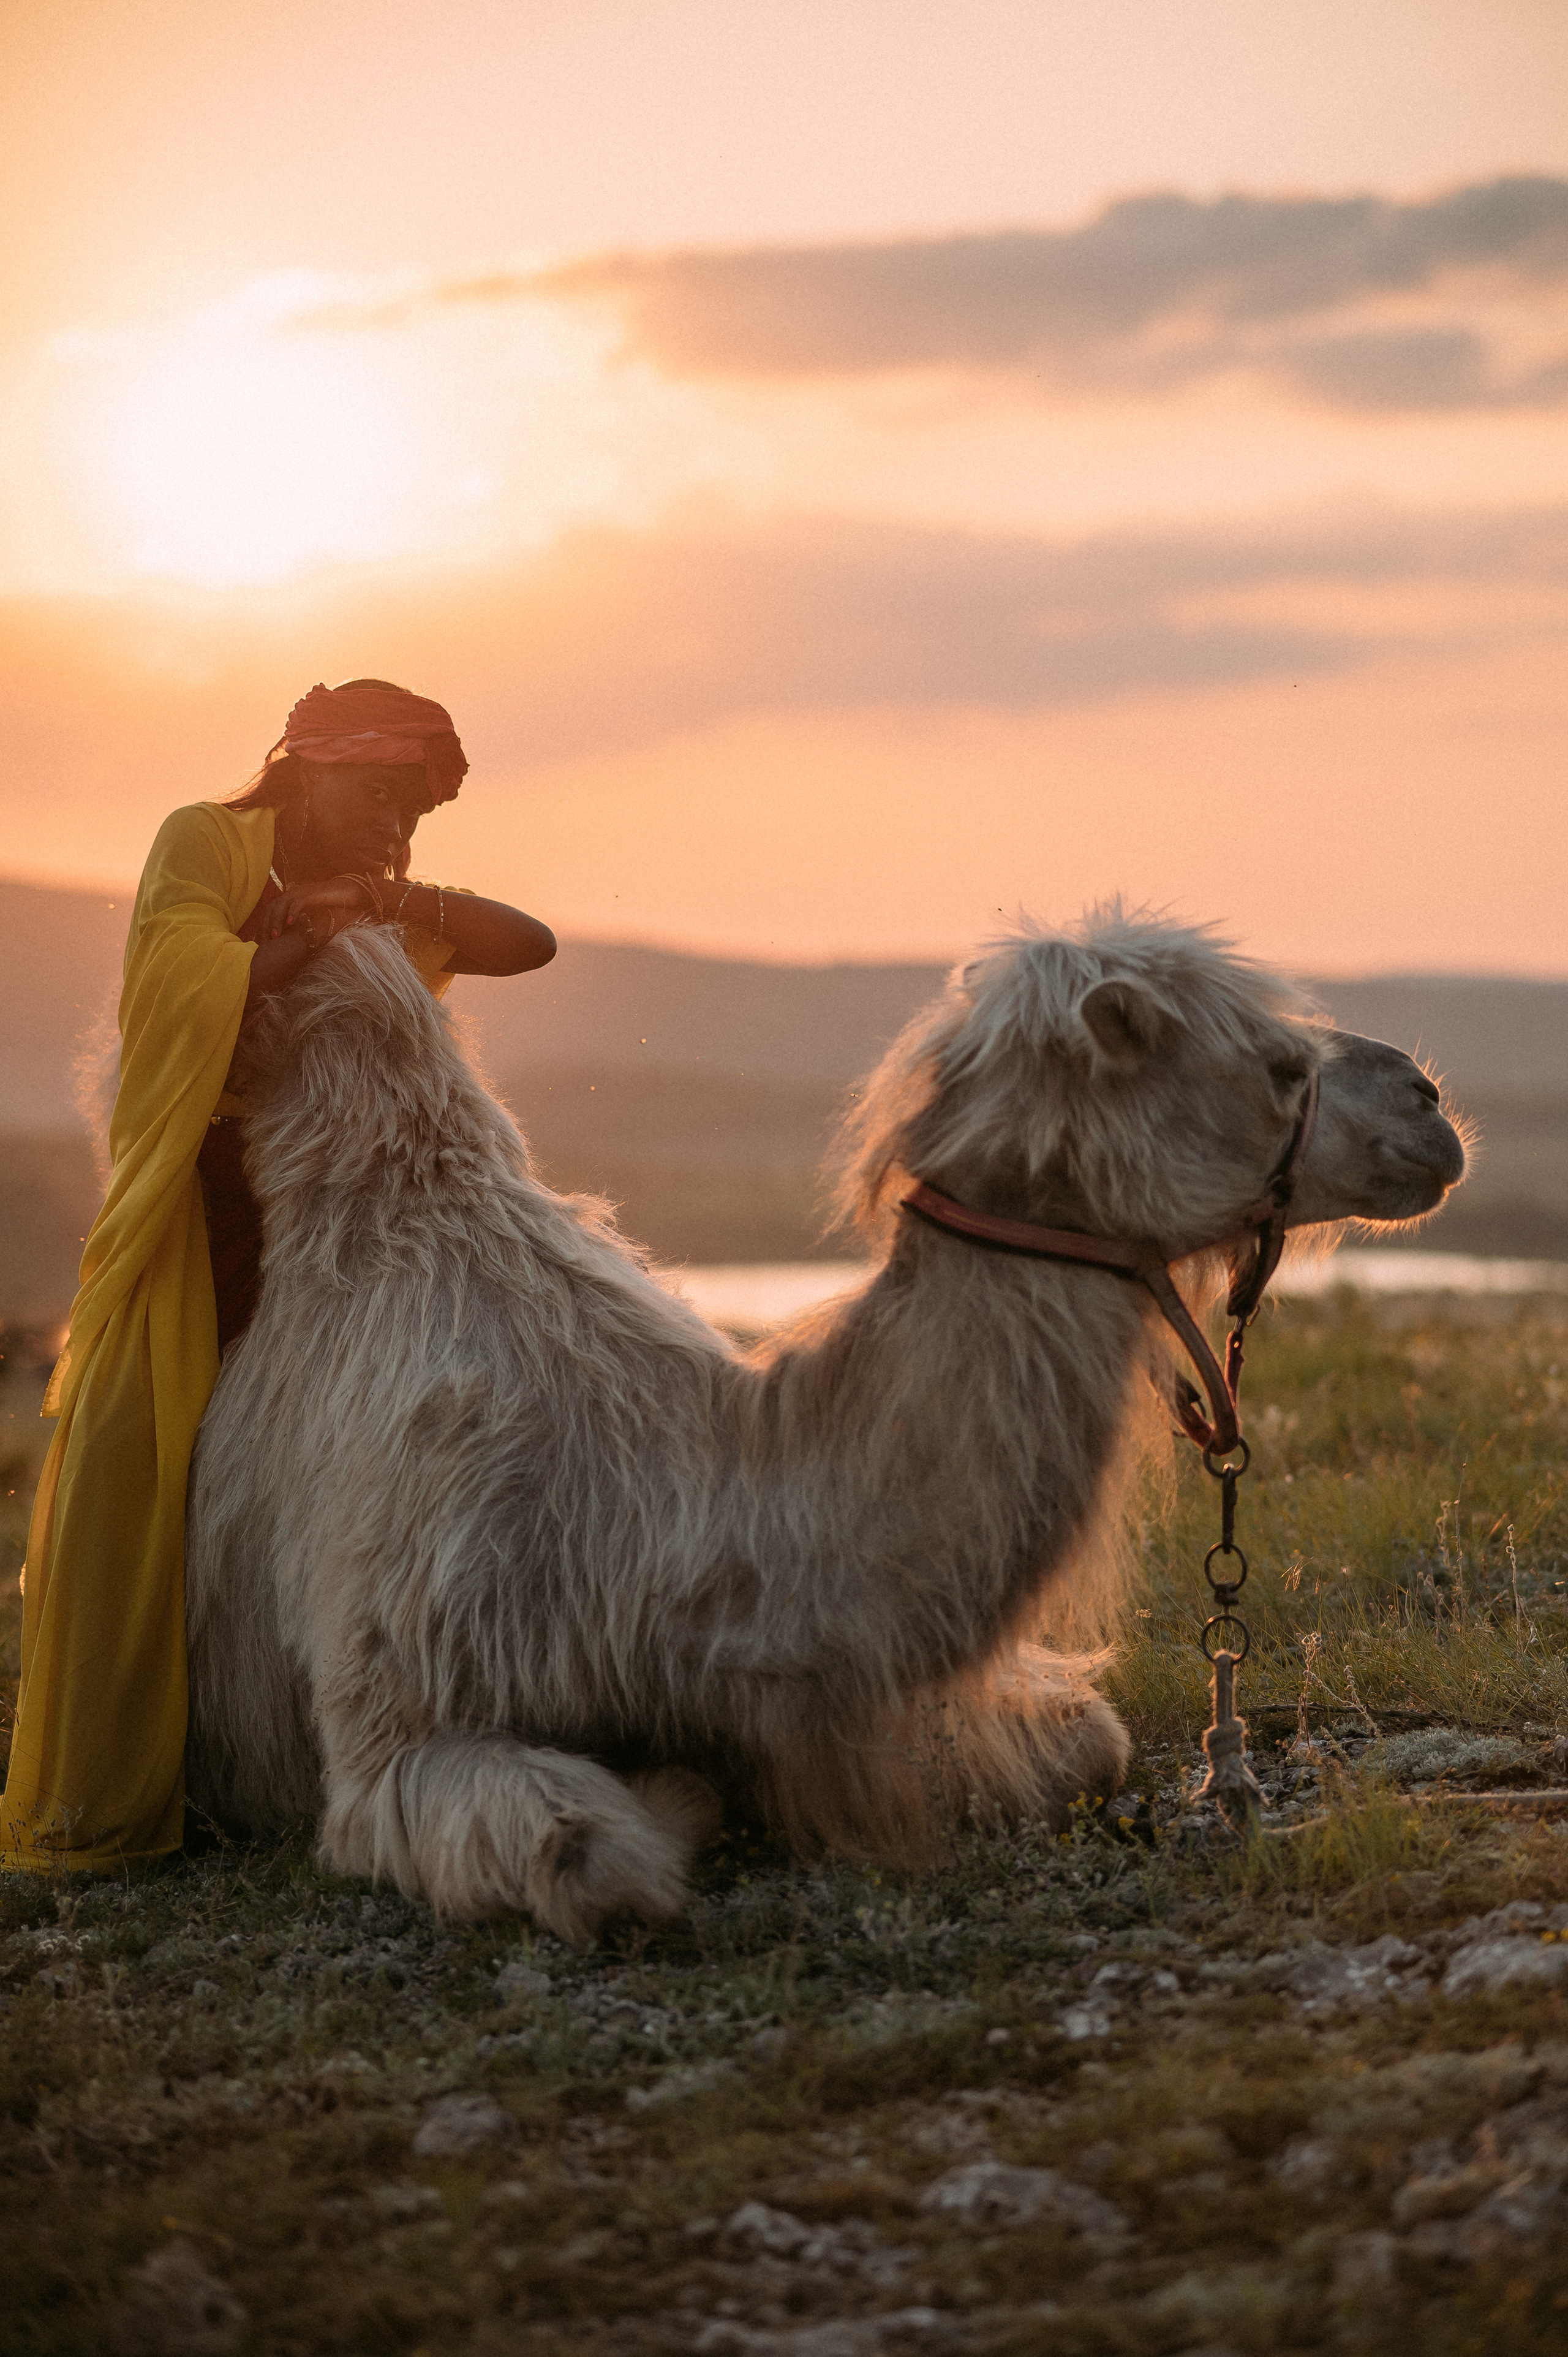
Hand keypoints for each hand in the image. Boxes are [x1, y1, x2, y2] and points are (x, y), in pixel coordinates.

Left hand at [263, 874, 381, 948]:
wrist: (346, 890)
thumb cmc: (329, 904)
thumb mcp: (310, 914)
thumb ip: (300, 922)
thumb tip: (291, 938)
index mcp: (290, 898)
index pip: (270, 911)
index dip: (264, 925)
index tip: (261, 941)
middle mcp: (292, 893)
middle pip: (271, 908)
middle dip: (266, 925)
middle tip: (264, 941)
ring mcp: (301, 892)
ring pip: (281, 905)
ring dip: (276, 921)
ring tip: (275, 936)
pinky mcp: (311, 893)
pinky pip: (298, 902)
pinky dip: (293, 912)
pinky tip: (290, 923)